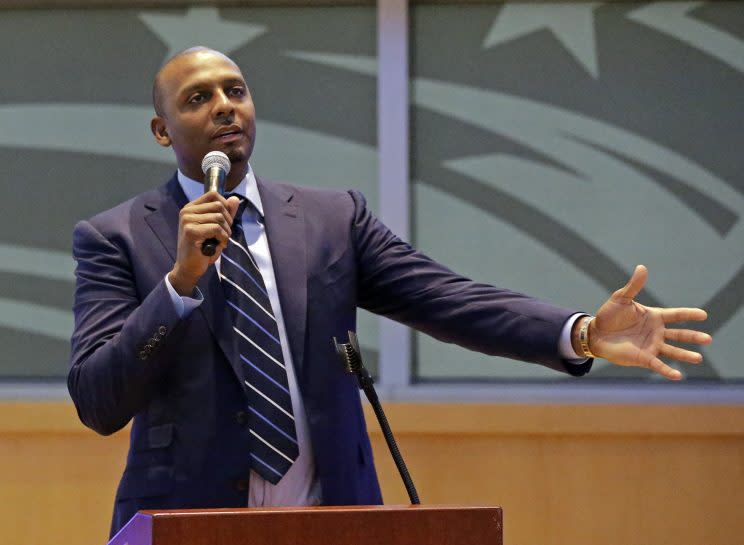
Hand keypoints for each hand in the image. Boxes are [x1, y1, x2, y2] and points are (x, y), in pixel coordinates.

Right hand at [168, 192, 240, 294]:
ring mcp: (187, 220)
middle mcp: (186, 211)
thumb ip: (226, 213)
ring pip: (219, 217)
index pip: (213, 194)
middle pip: (219, 205)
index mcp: (191, 208)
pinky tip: (218, 246)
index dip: (225, 206)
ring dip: (226, 232)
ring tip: (220, 241)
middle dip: (228, 221)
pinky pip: (217, 229)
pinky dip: (223, 238)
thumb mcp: (217, 228)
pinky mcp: (191, 232)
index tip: (225, 222)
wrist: (189, 268)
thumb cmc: (203, 248)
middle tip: (223, 235)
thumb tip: (235, 199)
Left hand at [585, 265, 711, 379]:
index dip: (689, 315)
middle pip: (679, 335)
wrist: (595, 333)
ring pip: (672, 351)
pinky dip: (668, 371)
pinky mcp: (643, 358)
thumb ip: (634, 286)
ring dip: (685, 355)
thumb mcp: (621, 298)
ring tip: (699, 358)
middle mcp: (656, 332)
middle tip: (708, 339)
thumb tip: (642, 267)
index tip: (703, 315)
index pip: (675, 315)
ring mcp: (650, 346)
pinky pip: (658, 365)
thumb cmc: (609, 315)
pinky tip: (678, 375)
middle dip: (693, 337)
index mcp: (653, 317)